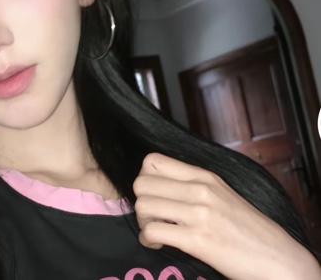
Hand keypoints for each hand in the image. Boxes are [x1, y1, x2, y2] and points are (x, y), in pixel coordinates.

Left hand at [133, 153, 320, 279]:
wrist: (277, 258)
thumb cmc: (247, 228)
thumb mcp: (220, 193)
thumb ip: (192, 185)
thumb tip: (160, 184)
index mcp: (204, 175)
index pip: (152, 161)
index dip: (144, 178)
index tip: (153, 194)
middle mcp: (199, 189)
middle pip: (141, 183)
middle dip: (140, 201)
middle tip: (152, 216)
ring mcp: (198, 214)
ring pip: (143, 205)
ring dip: (143, 221)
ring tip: (155, 230)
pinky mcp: (198, 240)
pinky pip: (153, 232)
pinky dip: (148, 239)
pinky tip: (158, 244)